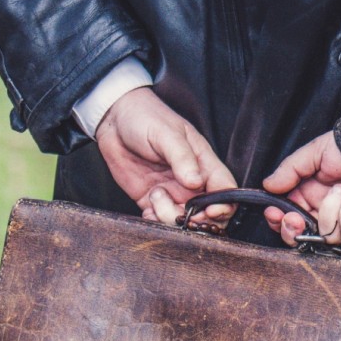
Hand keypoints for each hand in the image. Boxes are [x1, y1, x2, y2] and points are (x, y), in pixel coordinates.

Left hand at [93, 87, 236, 225]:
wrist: (114, 119)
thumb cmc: (147, 118)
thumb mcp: (167, 134)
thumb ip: (182, 158)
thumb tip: (195, 182)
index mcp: (205, 164)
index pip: (226, 190)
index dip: (224, 206)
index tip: (210, 211)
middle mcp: (192, 183)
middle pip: (209, 214)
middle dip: (200, 221)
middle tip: (183, 215)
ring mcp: (172, 193)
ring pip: (184, 221)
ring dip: (171, 218)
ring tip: (156, 195)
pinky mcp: (151, 200)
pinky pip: (159, 221)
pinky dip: (156, 223)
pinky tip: (148, 208)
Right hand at [261, 131, 340, 245]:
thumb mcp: (314, 154)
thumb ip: (289, 171)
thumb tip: (267, 186)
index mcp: (310, 196)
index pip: (288, 219)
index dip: (279, 221)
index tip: (274, 212)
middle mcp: (327, 212)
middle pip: (302, 238)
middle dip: (294, 230)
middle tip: (294, 218)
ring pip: (325, 235)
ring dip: (330, 210)